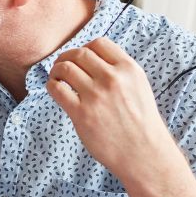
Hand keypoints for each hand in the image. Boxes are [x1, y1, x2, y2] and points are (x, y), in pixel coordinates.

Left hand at [46, 37, 178, 185]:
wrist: (143, 153)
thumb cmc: (140, 123)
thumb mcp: (138, 87)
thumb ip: (119, 72)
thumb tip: (92, 61)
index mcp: (129, 69)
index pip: (99, 43)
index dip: (85, 48)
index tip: (80, 58)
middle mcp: (112, 78)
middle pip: (79, 53)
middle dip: (67, 57)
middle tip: (61, 66)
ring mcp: (96, 95)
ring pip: (65, 68)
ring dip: (56, 70)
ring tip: (57, 78)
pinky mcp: (81, 113)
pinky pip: (57, 89)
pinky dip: (51, 86)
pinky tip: (55, 90)